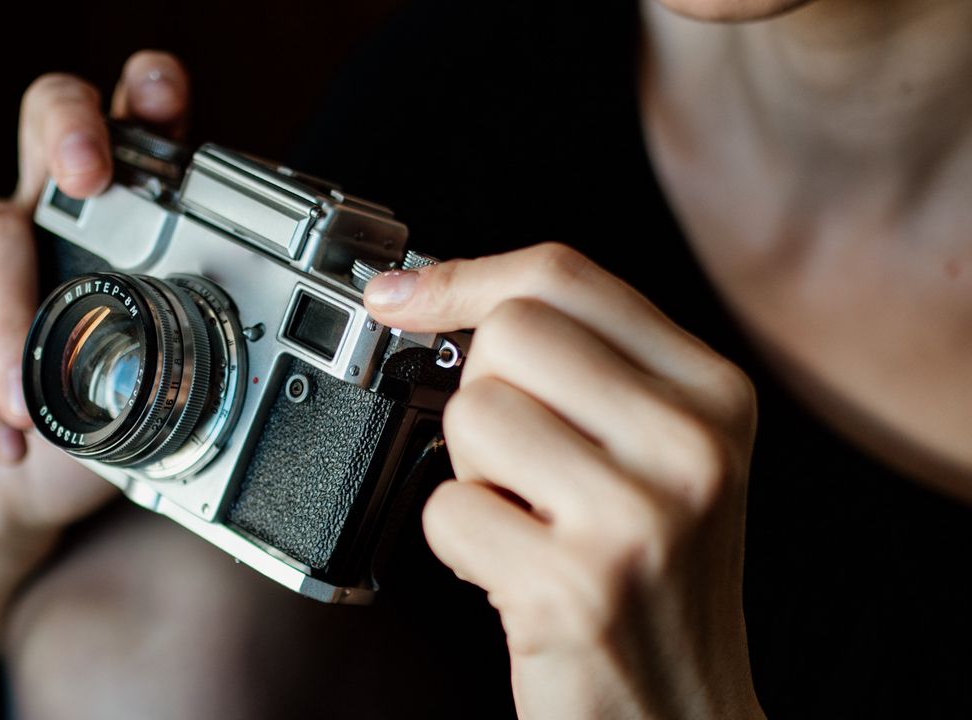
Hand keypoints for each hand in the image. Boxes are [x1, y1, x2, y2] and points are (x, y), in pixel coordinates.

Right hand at [0, 51, 190, 690]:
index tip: (162, 102)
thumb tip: (208, 367)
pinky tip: (7, 431)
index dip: (148, 103)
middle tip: (90, 173)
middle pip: (51, 118)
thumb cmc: (67, 451)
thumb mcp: (134, 414)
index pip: (135, 144)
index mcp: (113, 234)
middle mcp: (44, 219)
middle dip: (72, 127)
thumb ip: (165, 379)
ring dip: (18, 330)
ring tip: (34, 412)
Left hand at [364, 244, 764, 718]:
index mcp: (714, 394)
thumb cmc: (652, 579)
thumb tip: (420, 291)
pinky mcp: (577, 585)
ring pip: (472, 415)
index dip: (464, 276)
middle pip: (509, 333)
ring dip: (473, 474)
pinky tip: (516, 570)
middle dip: (483, 394)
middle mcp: (691, 445)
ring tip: (530, 521)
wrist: (684, 717)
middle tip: (522, 464)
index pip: (564, 276)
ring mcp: (639, 516)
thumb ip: (578, 365)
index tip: (402, 295)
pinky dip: (461, 544)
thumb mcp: (657, 454)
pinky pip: (447, 510)